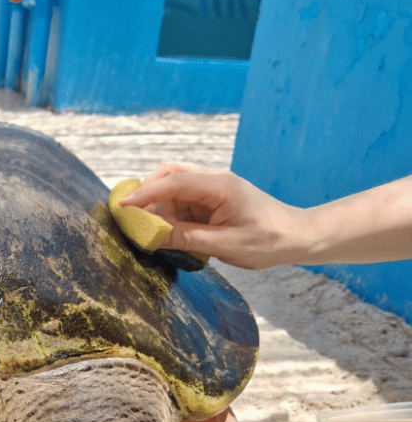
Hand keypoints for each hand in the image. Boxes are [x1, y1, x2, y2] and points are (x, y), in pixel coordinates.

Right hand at [119, 162, 308, 269]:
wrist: (299, 236)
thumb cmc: (269, 241)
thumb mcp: (225, 246)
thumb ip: (187, 239)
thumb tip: (153, 236)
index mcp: (219, 187)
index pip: (173, 183)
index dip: (144, 194)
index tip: (122, 206)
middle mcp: (214, 180)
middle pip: (169, 176)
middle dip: (148, 196)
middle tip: (136, 221)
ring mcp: (214, 187)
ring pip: (174, 188)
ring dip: (161, 208)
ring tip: (159, 233)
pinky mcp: (214, 197)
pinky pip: (184, 200)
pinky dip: (173, 214)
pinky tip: (174, 232)